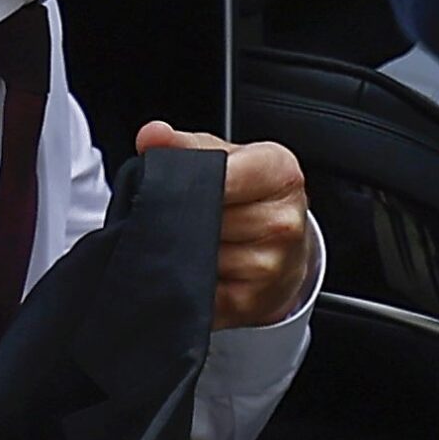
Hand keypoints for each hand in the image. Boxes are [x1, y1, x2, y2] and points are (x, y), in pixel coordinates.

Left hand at [133, 122, 313, 328]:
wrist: (286, 250)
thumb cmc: (253, 198)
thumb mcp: (227, 158)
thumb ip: (186, 144)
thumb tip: (152, 136)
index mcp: (280, 175)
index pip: (221, 176)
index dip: (186, 182)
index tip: (168, 185)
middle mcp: (282, 222)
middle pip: (203, 219)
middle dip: (177, 217)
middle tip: (169, 215)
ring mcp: (269, 266)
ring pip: (195, 256)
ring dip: (179, 251)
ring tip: (187, 240)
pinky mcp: (249, 303)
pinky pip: (197, 291)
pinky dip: (185, 281)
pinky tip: (193, 268)